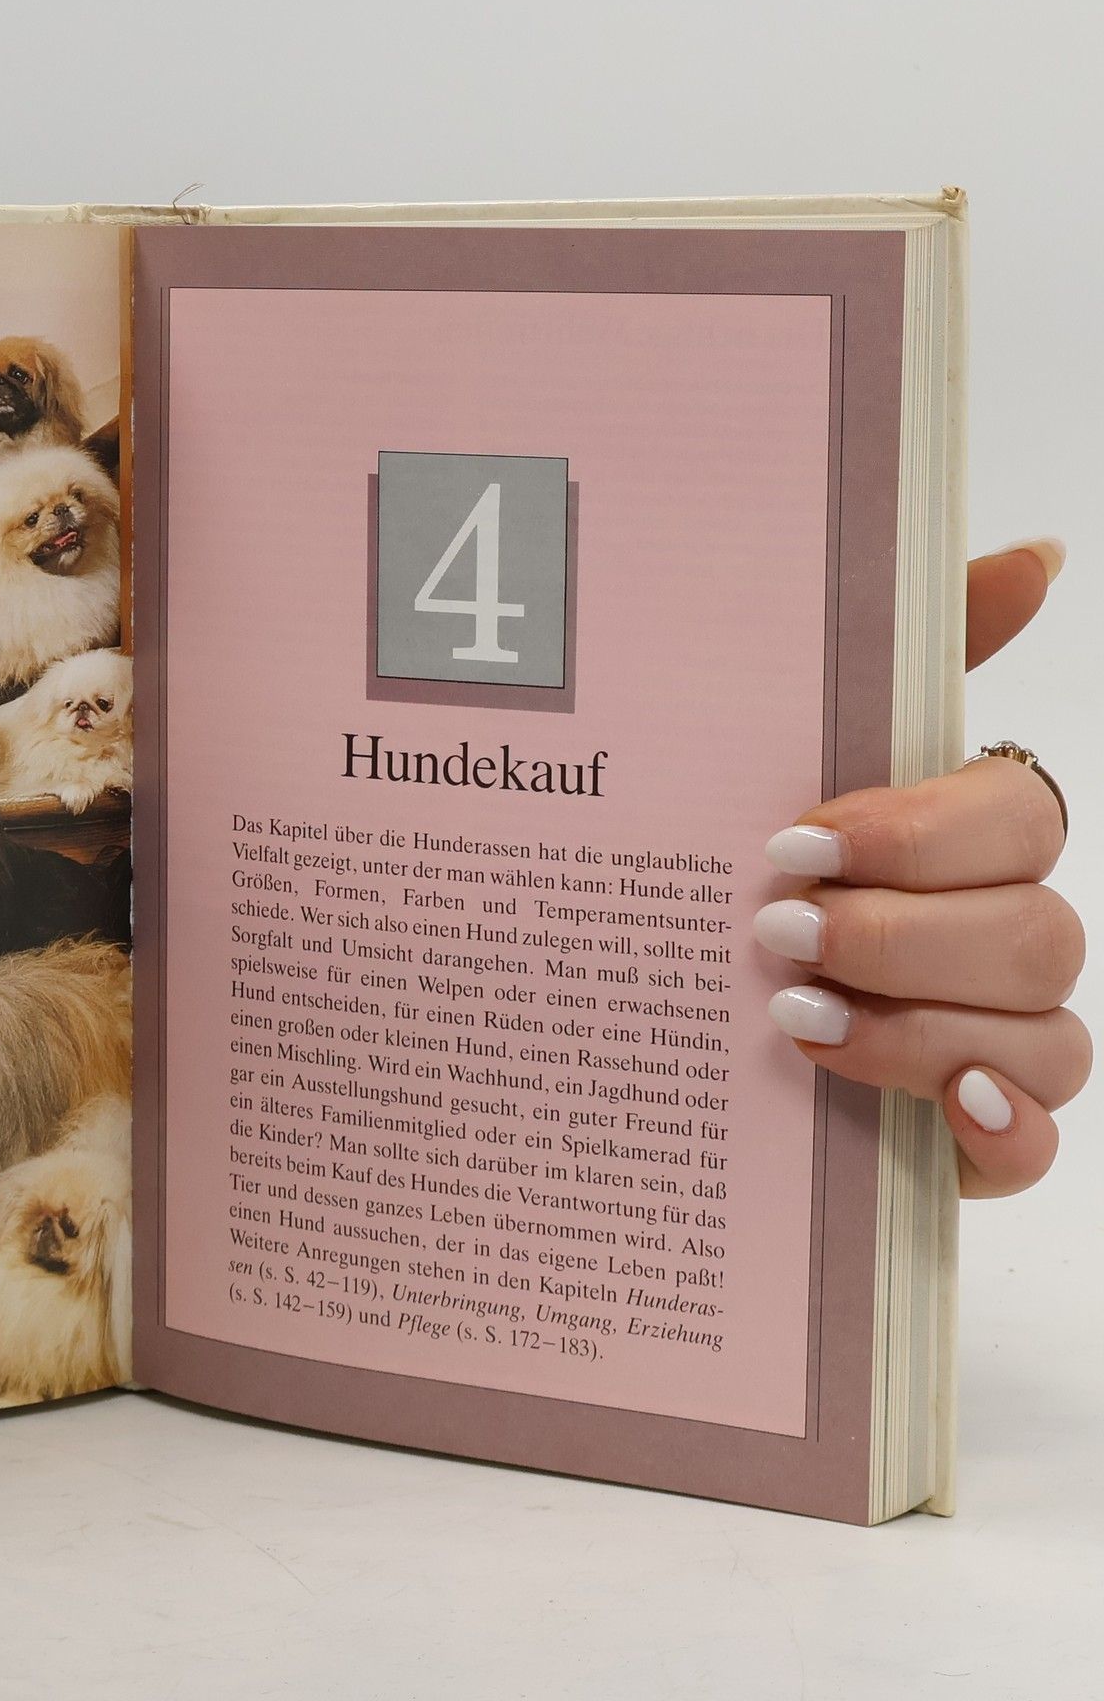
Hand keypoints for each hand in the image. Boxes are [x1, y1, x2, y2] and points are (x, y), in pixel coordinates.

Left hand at [762, 541, 1087, 1196]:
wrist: (655, 1010)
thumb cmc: (749, 870)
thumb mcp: (788, 756)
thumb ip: (908, 655)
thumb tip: (1036, 554)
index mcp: (966, 843)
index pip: (1019, 816)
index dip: (919, 831)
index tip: (795, 840)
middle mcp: (1001, 938)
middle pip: (1034, 933)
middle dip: (900, 936)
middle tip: (776, 933)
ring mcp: (1001, 1041)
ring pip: (1044, 1035)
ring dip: (917, 1028)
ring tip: (790, 1018)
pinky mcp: (971, 1137)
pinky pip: (1036, 1145)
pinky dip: (1002, 1129)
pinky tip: (945, 1106)